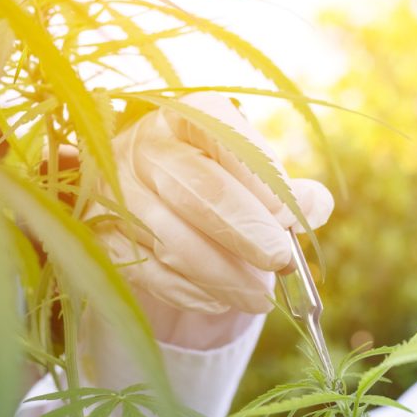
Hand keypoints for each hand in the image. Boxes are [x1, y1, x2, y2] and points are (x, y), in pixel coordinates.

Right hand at [92, 91, 332, 348]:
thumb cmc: (216, 180)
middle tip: (279, 261)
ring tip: (260, 297)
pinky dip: (190, 291)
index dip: (261, 179)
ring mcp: (116, 192)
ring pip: (173, 238)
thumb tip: (316, 204)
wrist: (151, 195)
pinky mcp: (100, 237)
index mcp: (187, 116)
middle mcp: (145, 147)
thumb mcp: (251, 172)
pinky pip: (149, 270)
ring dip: (222, 274)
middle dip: (245, 231)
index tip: (291, 215)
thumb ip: (286, 189)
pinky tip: (221, 301)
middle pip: (197, 189)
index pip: (225, 138)